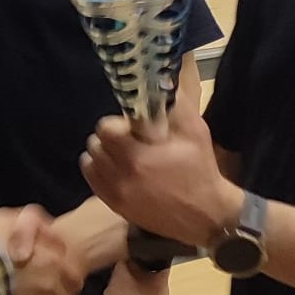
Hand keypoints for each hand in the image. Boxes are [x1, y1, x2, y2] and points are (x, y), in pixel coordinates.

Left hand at [82, 107, 238, 246]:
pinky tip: (117, 169)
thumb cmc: (200, 170)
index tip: (133, 127)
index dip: (118, 123)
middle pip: (95, 143)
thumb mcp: (195, 131)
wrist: (205, 214)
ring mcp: (115, 193)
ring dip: (103, 153)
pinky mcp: (115, 205)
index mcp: (137, 155)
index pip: (105, 128)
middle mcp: (120, 175)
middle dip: (110, 137)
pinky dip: (100, 170)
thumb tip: (161, 80)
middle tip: (129, 140)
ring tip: (123, 154)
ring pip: (90, 161)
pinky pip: (92, 180)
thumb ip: (175, 104)